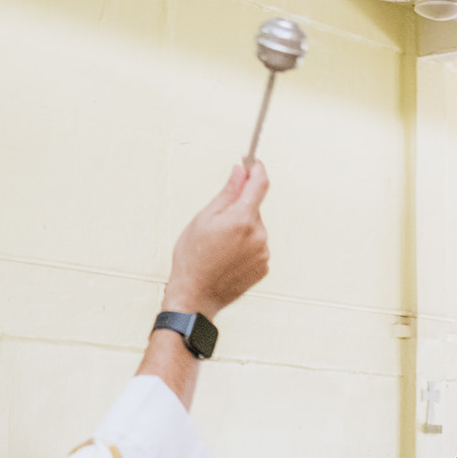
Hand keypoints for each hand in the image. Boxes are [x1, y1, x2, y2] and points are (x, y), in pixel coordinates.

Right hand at [161, 162, 270, 317]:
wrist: (195, 295)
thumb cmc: (193, 258)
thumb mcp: (204, 218)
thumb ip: (227, 192)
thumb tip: (240, 171)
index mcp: (242, 219)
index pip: (260, 184)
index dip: (257, 170)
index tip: (253, 163)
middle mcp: (258, 235)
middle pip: (254, 209)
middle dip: (239, 209)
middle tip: (216, 224)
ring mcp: (263, 253)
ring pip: (255, 229)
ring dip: (242, 230)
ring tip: (219, 246)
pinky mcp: (264, 268)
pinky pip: (256, 247)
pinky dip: (245, 247)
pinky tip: (227, 257)